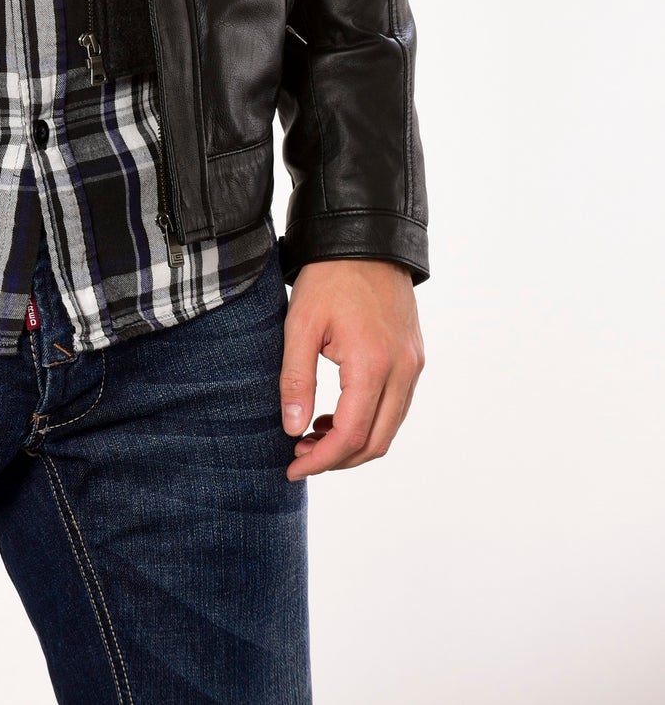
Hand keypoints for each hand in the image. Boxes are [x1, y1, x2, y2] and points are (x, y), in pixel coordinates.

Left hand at [279, 258, 424, 479]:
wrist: (366, 238)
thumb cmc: (329, 278)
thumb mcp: (300, 324)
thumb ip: (296, 379)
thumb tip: (292, 430)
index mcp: (374, 366)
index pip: (351, 436)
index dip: (321, 461)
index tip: (292, 468)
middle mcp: (403, 371)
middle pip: (377, 442)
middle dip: (338, 459)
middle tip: (300, 455)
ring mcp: (413, 365)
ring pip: (390, 427)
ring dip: (354, 442)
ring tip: (312, 434)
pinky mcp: (414, 357)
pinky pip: (396, 406)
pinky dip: (369, 420)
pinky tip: (336, 413)